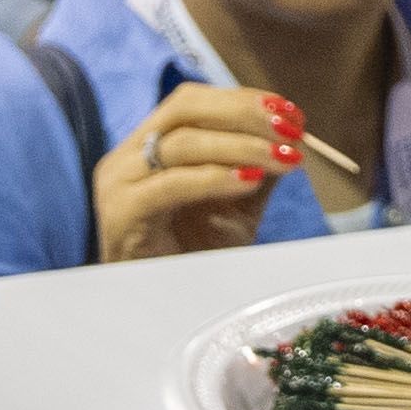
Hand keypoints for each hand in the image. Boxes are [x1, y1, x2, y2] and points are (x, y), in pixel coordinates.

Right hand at [95, 83, 295, 261]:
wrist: (171, 310)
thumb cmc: (198, 257)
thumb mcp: (237, 205)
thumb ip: (257, 165)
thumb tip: (292, 133)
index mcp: (148, 147)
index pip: (192, 102)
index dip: (242, 100)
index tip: (291, 112)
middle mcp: (127, 158)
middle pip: (183, 109)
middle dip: (243, 112)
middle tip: (289, 128)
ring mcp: (118, 184)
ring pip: (181, 143)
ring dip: (241, 146)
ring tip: (282, 158)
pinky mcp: (121, 214)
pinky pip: (171, 184)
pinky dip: (215, 178)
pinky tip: (251, 180)